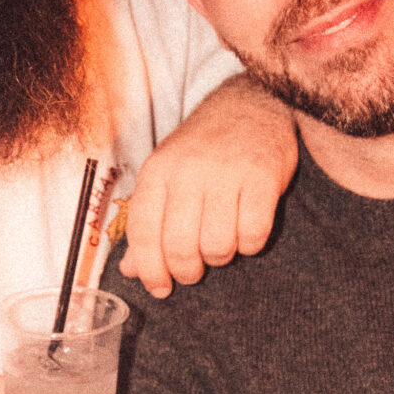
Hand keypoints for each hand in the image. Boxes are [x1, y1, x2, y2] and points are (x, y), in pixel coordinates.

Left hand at [119, 74, 298, 296]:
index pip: (143, 233)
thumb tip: (131, 270)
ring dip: (220, 257)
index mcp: (157, 171)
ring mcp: (226, 173)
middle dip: (187, 271)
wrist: (251, 105)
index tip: (160, 288)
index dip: (150, 269)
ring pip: (217, 245)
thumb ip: (148, 222)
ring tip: (222, 244)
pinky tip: (247, 233)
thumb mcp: (166, 176)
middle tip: (194, 272)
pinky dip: (250, 245)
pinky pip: (253, 234)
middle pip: (180, 246)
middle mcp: (188, 171)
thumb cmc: (204, 149)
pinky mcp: (262, 178)